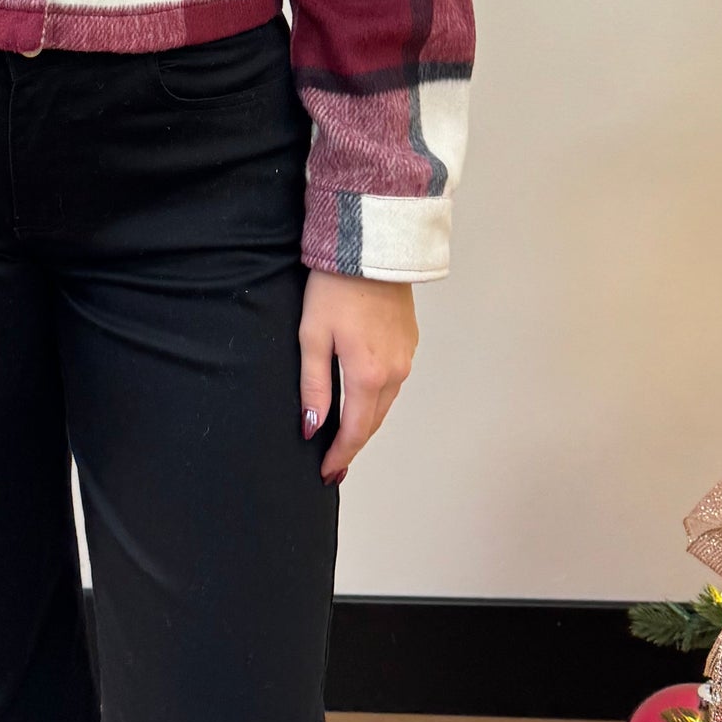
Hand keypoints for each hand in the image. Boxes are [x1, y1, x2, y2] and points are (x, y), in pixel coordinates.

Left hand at [299, 267, 418, 483]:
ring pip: (385, 404)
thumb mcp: (312, 336)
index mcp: (368, 375)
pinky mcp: (409, 343)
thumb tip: (312, 427)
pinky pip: (394, 382)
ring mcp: (406, 357)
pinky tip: (363, 400)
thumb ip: (313, 386)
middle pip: (373, 423)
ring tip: (345, 439)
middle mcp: (394, 372)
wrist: (370, 249)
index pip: (354, 431)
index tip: (326, 472)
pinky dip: (378, 398)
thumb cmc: (335, 287)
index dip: (340, 456)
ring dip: (366, 423)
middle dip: (352, 446)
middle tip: (334, 465)